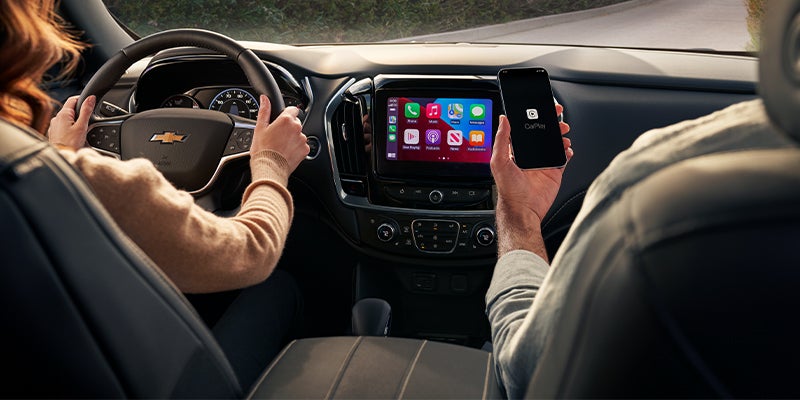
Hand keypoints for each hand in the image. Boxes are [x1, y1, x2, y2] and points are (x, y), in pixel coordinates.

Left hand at [47, 95, 95, 150]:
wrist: (62, 156)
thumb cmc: (70, 144)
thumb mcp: (82, 126)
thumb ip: (86, 111)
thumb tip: (90, 98)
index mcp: (63, 114)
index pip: (73, 99)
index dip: (83, 99)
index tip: (90, 103)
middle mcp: (56, 118)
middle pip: (71, 109)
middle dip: (80, 113)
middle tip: (89, 121)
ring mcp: (54, 126)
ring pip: (67, 118)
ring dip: (75, 121)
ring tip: (82, 131)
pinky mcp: (54, 133)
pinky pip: (63, 126)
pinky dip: (70, 128)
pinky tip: (75, 136)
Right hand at [251, 95, 309, 171]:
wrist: (270, 168)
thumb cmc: (263, 150)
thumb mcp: (260, 128)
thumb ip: (264, 111)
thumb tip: (265, 99)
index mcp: (286, 120)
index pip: (292, 109)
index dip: (286, 114)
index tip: (280, 120)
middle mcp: (297, 128)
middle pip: (295, 122)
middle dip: (288, 127)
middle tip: (277, 136)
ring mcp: (302, 139)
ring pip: (299, 134)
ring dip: (292, 138)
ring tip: (281, 145)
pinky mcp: (305, 150)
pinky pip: (302, 145)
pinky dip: (296, 147)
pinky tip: (286, 152)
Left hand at [491, 104, 572, 257]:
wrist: (524, 210)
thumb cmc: (509, 190)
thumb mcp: (499, 162)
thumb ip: (501, 140)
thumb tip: (503, 120)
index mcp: (515, 150)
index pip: (524, 128)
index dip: (532, 116)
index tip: (539, 107)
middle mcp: (529, 155)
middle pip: (542, 133)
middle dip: (550, 123)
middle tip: (556, 116)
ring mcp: (542, 163)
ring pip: (554, 143)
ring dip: (560, 135)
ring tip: (563, 131)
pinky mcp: (554, 171)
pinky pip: (563, 158)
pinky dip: (567, 151)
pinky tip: (566, 149)